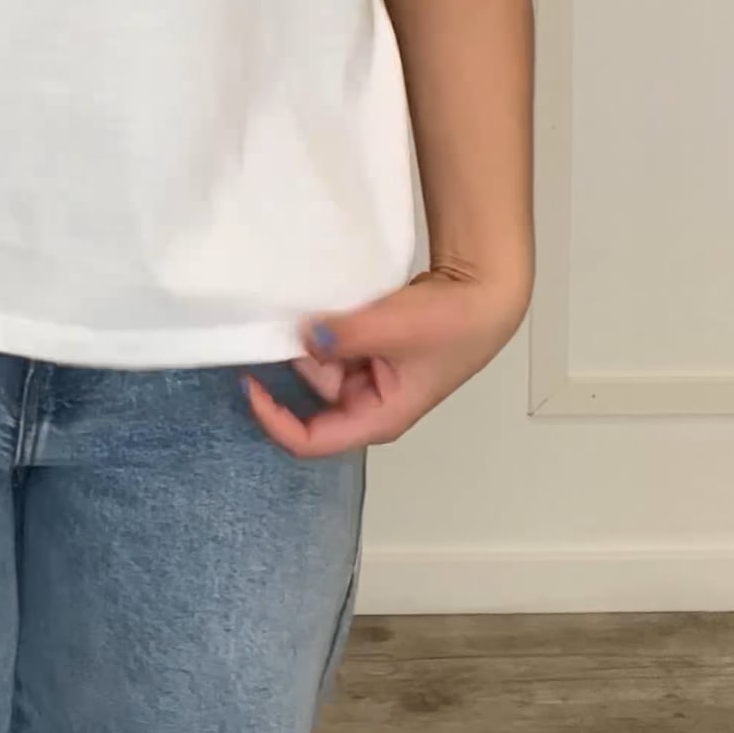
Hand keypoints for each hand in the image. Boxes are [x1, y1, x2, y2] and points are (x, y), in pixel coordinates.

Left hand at [243, 261, 531, 459]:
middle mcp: (368, 403)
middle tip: (278, 321)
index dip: (274, 418)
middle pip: (312, 395)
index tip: (248, 381)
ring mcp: (370, 377)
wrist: (485, 293)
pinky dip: (325, 328)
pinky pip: (335, 345)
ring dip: (310, 340)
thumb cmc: (453, 324)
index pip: (311, 439)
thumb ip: (347, 335)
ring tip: (305, 304)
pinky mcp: (372, 351)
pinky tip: (320, 302)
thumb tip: (302, 336)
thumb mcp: (396, 328)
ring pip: (321, 365)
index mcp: (376, 418)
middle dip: (294, 361)